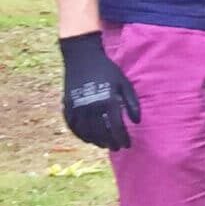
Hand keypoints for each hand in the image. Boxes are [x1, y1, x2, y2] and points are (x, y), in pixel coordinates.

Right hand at [59, 32, 140, 149]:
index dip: (123, 138)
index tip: (127, 144)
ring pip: (86, 131)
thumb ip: (132, 103)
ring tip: (104, 145)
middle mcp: (92, 106)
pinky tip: (87, 138)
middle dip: (110, 142)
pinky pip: (72, 125)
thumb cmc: (108, 70)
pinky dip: (80, 134)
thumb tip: (137, 122)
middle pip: (101, 132)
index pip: (117, 127)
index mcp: (108, 101)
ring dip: (95, 141)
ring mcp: (78, 106)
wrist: (83, 57)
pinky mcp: (68, 105)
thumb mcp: (124, 83)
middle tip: (117, 148)